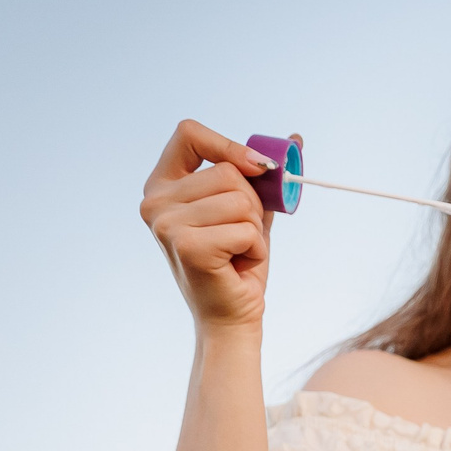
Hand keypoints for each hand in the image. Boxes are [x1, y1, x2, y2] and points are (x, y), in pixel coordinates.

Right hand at [139, 121, 282, 330]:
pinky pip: (246, 230)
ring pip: (240, 201)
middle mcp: (155, 201)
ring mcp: (166, 224)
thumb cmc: (238, 263)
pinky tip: (238, 265)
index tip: (258, 167)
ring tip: (238, 252)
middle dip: (252, 204)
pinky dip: (255, 250)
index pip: (188, 134)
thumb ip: (263, 176)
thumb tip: (296, 138)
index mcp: (163, 185)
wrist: (233, 316)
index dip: (227, 144)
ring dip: (254, 230)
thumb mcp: (249, 211)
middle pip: (227, 171)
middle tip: (241, 235)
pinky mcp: (187, 246)